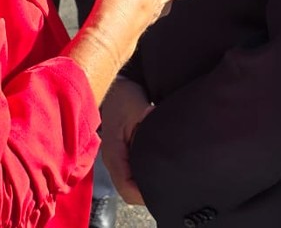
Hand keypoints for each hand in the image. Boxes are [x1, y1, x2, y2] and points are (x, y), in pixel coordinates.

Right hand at [100, 76, 152, 205]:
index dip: (143, 195)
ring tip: (164, 180)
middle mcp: (112, 160)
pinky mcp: (121, 154)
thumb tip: (162, 134)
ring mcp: (115, 158)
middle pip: (127, 190)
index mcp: (113, 153)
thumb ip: (149, 123)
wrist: (118, 86)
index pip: (126, 187)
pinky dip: (141, 176)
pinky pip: (130, 173)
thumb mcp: (138, 109)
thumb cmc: (125, 97)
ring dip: (143, 184)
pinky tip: (155, 170)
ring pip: (128, 183)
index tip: (164, 192)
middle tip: (168, 189)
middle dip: (146, 193)